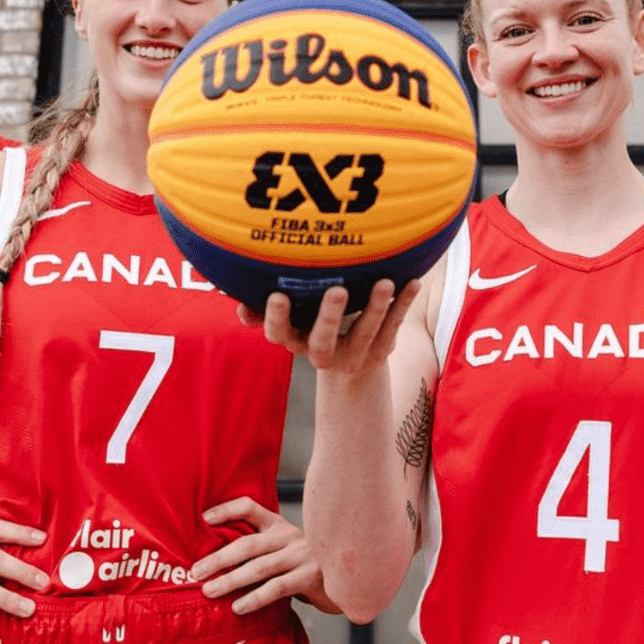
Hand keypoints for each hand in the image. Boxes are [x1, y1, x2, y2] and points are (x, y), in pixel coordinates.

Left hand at [192, 497, 336, 613]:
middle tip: (196, 571)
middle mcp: (289, 536)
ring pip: (259, 567)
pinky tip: (238, 607)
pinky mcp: (310, 577)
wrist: (348, 576)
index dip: (226, 510)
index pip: (250, 507)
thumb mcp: (285, 547)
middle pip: (248, 544)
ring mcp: (301, 555)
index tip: (204, 518)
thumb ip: (262, 547)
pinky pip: (277, 587)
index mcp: (279, 524)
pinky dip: (255, 598)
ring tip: (209, 591)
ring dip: (231, 580)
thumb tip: (220, 556)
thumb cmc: (306, 563)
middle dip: (219, 558)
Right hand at [251, 280, 419, 377]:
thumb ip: (268, 301)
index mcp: (295, 340)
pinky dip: (405, 304)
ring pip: (364, 334)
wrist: (350, 367)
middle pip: (322, 339)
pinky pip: (394, 327)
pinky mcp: (380, 352)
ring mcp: (353, 356)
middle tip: (337, 290)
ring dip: (376, 308)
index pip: (280, 333)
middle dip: (329, 315)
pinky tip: (414, 279)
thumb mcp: (292, 317)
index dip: (276, 318)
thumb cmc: (312, 323)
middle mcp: (321, 353)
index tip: (277, 296)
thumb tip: (229, 277)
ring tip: (386, 281)